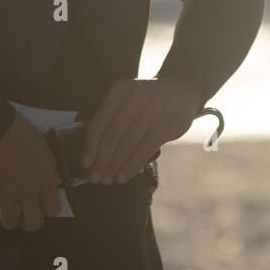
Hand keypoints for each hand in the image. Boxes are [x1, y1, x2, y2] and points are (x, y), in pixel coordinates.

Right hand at [0, 112, 61, 231]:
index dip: (49, 210)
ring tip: (8, 209)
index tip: (44, 207)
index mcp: (43, 178)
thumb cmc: (16, 131)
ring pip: (10, 223)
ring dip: (9, 217)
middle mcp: (26, 190)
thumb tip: (53, 179)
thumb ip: (49, 166)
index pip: (54, 209)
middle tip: (26, 215)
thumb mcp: (42, 145)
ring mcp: (5, 194)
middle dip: (31, 222)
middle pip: (34, 223)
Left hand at [82, 77, 203, 184]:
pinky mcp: (165, 125)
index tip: (86, 163)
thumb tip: (96, 153)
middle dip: (102, 160)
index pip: (100, 121)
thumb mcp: (130, 97)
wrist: (183, 90)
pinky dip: (131, 166)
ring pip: (127, 144)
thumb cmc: (150, 100)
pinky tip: (124, 176)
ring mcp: (152, 111)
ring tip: (108, 180)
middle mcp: (135, 97)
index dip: (90, 145)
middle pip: (112, 135)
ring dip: (115, 166)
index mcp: (120, 90)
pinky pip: (144, 150)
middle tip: (95, 177)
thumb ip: (114, 117)